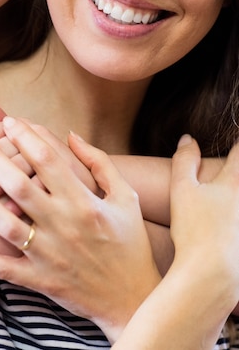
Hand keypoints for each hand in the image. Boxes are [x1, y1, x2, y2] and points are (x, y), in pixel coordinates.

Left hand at [0, 117, 160, 339]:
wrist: (134, 298)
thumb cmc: (130, 242)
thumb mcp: (126, 197)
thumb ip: (99, 163)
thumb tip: (70, 134)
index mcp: (85, 202)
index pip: (48, 160)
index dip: (25, 136)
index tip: (9, 121)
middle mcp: (64, 225)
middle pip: (18, 185)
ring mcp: (49, 254)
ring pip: (4, 222)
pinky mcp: (39, 280)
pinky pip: (1, 267)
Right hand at [169, 135, 238, 308]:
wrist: (211, 276)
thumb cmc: (194, 231)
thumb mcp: (181, 190)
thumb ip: (184, 160)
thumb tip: (188, 138)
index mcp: (233, 182)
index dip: (236, 142)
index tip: (232, 140)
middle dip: (236, 168)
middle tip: (225, 174)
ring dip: (233, 196)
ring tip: (224, 201)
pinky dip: (235, 221)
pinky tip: (229, 223)